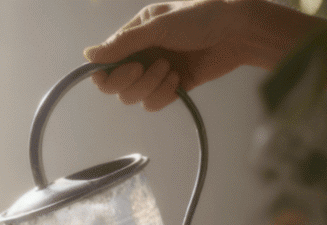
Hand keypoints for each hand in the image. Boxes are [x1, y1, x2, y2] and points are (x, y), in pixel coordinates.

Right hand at [84, 0, 253, 110]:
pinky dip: (164, 95)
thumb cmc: (201, 18)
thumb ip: (122, 43)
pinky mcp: (172, 88)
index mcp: (133, 36)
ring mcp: (155, 73)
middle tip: (146, 67)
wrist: (239, 32)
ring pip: (134, 97)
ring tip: (170, 69)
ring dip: (150, 86)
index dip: (107, 74)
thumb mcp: (158, 26)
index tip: (125, 69)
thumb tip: (87, 56)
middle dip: (130, 81)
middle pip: (115, 86)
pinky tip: (179, 79)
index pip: (104, 64)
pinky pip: (153, 103)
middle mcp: (140, 55)